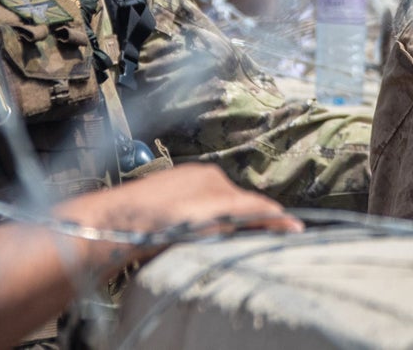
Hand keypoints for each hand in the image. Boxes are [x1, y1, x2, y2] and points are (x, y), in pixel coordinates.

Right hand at [0, 164, 300, 348]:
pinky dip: (275, 220)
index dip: (242, 214)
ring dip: (266, 222)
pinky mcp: (224, 203)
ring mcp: (217, 188)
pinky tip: (291, 228)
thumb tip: (184, 233)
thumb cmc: (132, 224)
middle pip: (240, 201)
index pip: (225, 195)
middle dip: (254, 220)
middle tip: (274, 236)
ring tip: (286, 233)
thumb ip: (180, 219)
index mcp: (193, 175)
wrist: (122, 221)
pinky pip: (258, 211)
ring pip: (251, 206)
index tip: (257, 226)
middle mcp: (209, 175)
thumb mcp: (160, 216)